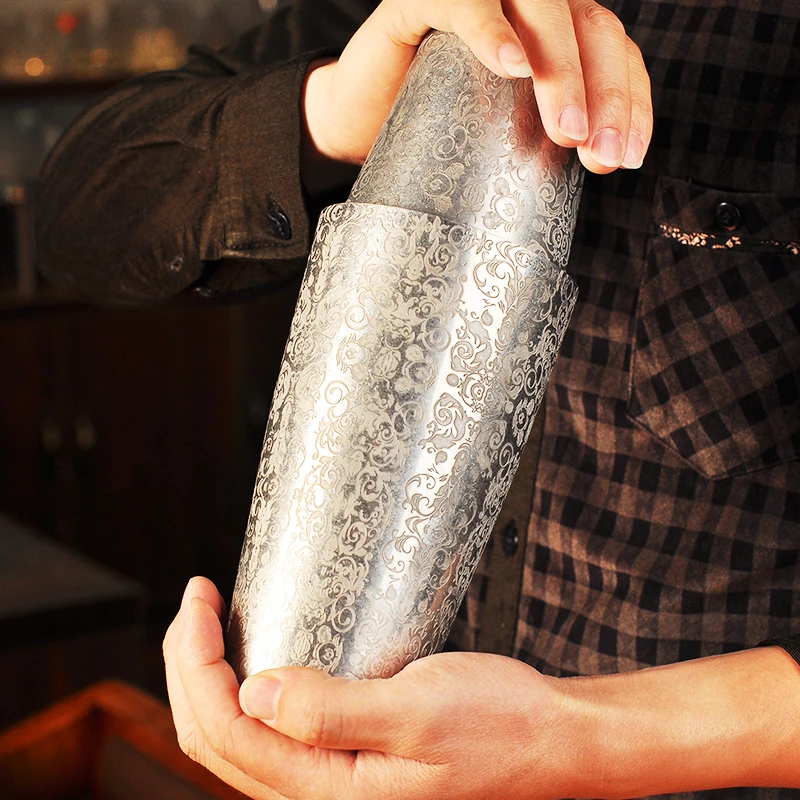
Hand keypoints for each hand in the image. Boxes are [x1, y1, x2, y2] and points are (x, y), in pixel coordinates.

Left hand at [163, 577, 596, 799]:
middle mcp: (318, 796)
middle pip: (216, 737)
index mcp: (328, 794)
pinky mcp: (346, 759)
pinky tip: (254, 657)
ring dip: (209, 678)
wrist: (549, 741)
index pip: (224, 730)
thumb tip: (254, 692)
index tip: (198, 600)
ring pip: (238, 736)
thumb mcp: (418, 711)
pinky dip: (246, 689)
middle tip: (194, 601)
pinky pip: (272, 732)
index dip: (195, 662)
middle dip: (188, 665)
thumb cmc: (500, 725)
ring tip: (205, 625)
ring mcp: (330, 781)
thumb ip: (332, 711)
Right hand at [302, 0, 651, 187]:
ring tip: (567, 130)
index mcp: (549, 31)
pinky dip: (490, 30)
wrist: (356, 126)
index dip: (628, 100)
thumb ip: (549, 129)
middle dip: (603, 93)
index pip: (611, 49)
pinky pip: (462, 2)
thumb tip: (609, 160)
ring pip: (541, 5)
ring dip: (560, 69)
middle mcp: (522, 2)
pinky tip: (511, 67)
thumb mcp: (502, 134)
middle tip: (597, 155)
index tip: (625, 158)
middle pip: (587, 25)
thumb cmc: (432, 131)